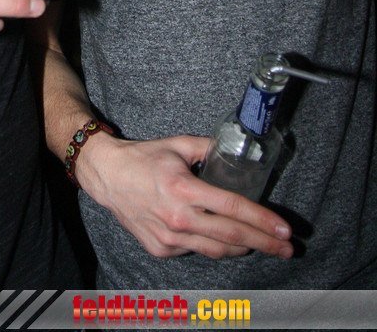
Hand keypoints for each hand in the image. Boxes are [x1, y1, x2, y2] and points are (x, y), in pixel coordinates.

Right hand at [79, 133, 292, 259]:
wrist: (107, 176)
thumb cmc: (142, 158)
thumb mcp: (177, 145)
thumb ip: (208, 147)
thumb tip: (233, 148)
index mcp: (185, 189)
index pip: (233, 209)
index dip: (263, 220)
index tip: (284, 228)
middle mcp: (179, 218)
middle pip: (232, 237)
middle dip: (265, 243)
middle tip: (287, 248)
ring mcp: (169, 238)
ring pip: (216, 251)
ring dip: (243, 249)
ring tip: (261, 246)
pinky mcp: (160, 249)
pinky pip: (194, 250)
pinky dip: (210, 245)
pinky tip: (217, 236)